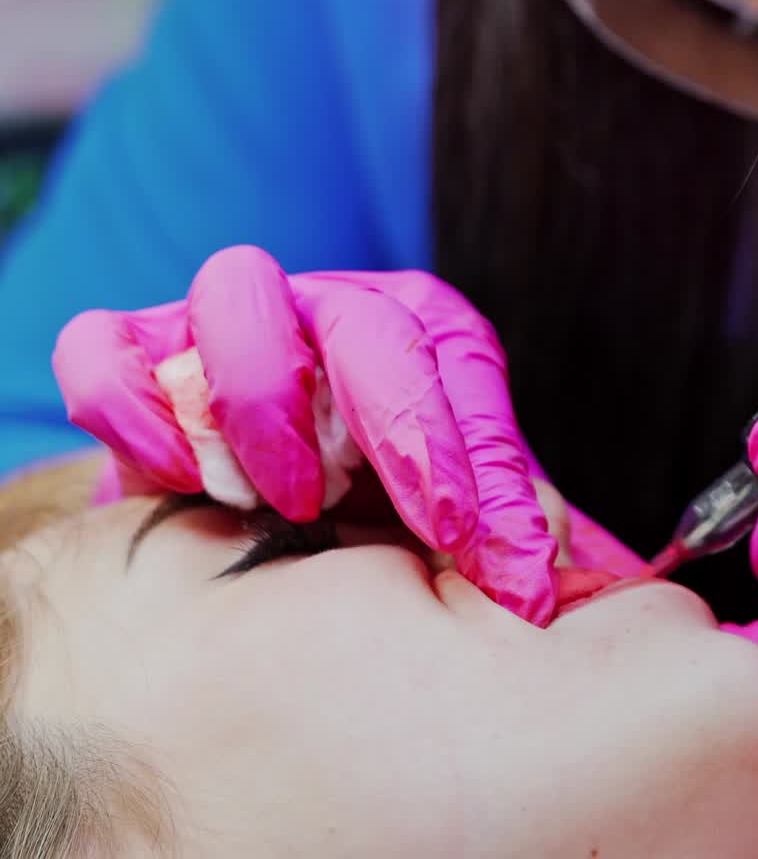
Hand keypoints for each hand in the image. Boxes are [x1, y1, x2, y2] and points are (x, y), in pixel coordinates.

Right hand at [53, 246, 558, 623]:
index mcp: (417, 325)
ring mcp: (226, 319)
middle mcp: (326, 305)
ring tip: (284, 499)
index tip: (482, 552)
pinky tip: (184, 480)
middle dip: (381, 425)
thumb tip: (533, 581)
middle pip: (356, 316)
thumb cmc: (375, 506)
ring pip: (231, 295)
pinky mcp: (131, 352)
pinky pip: (104, 350)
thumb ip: (498, 521)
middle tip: (382, 519)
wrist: (261, 511)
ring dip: (261, 404)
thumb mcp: (450, 507)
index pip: (450, 360)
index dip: (463, 457)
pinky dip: (134, 410)